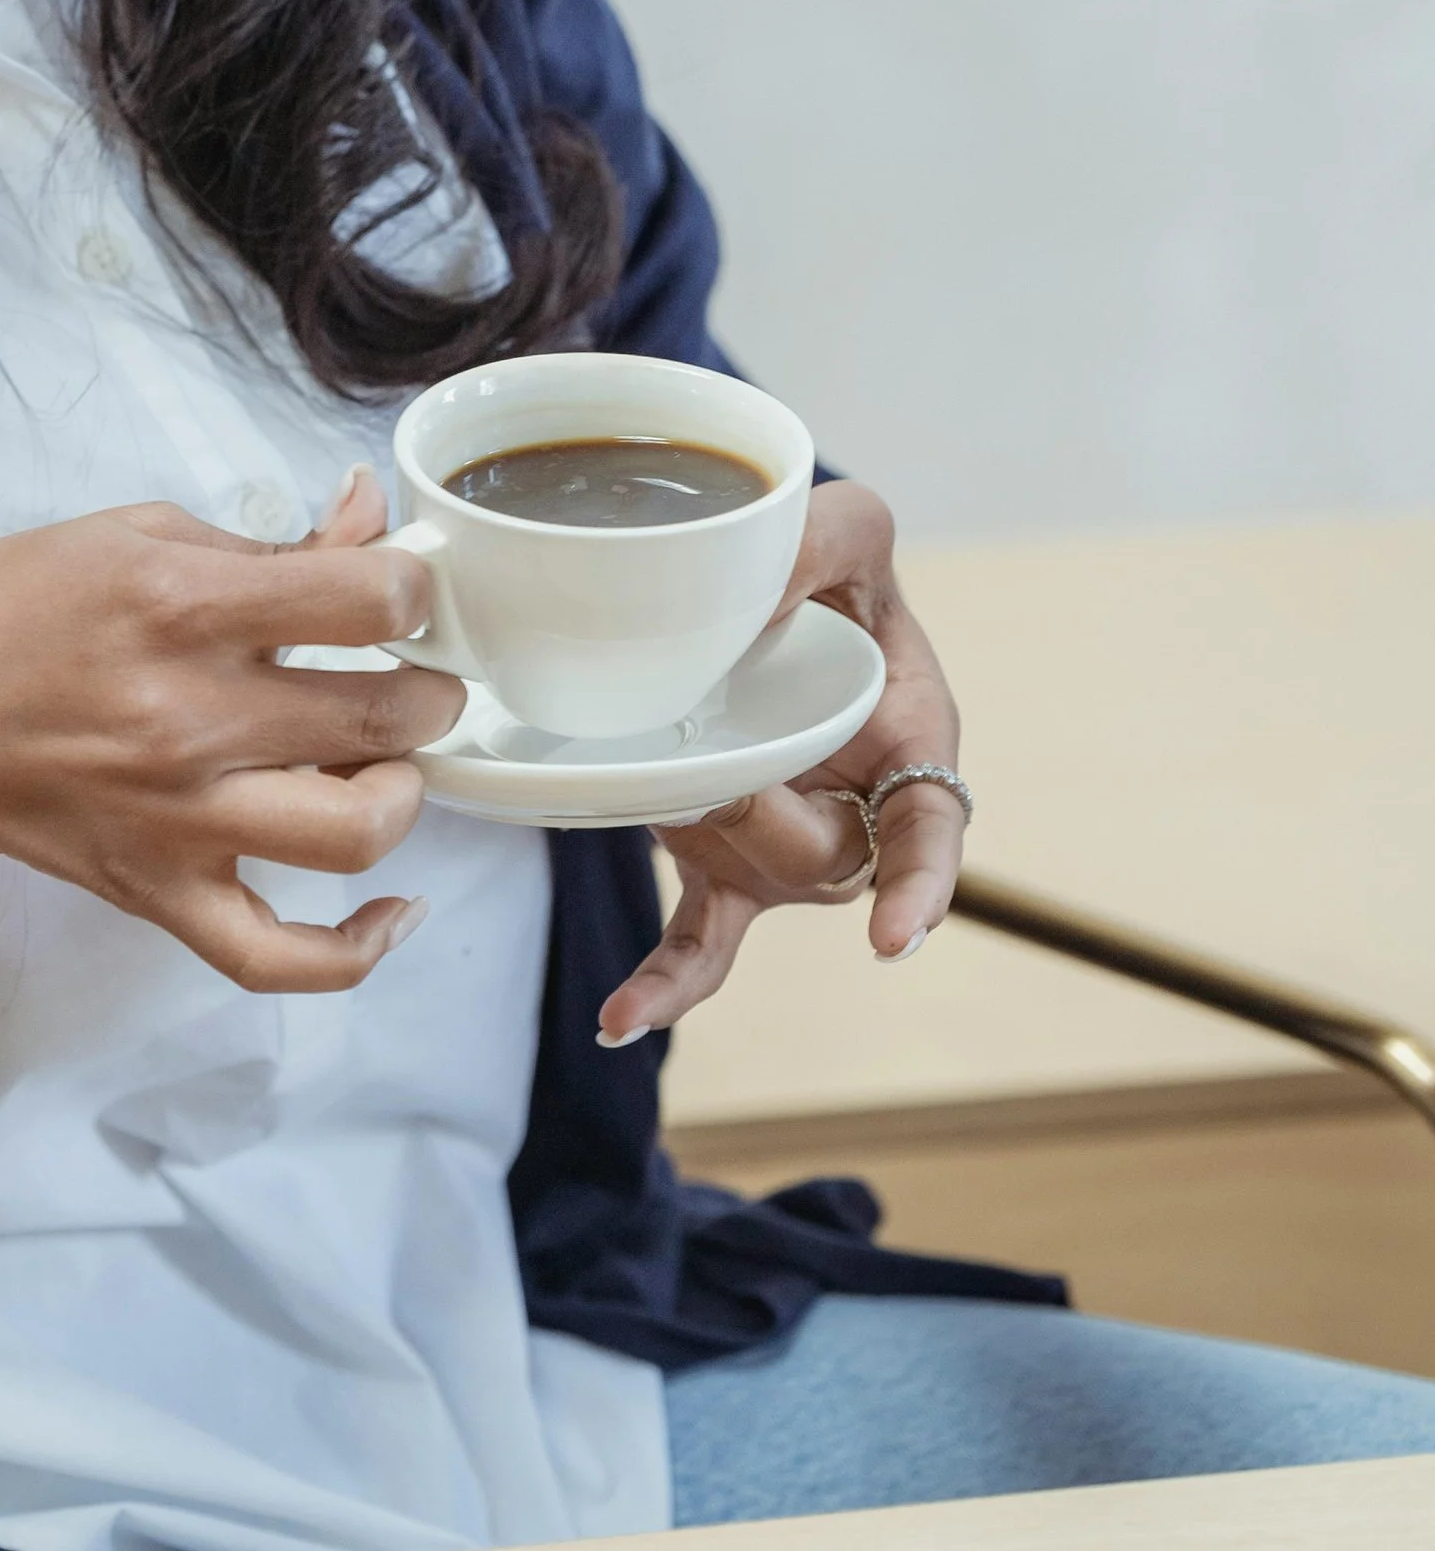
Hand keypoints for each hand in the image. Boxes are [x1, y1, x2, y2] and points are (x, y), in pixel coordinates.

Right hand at [0, 465, 460, 990]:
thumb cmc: (13, 615)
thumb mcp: (132, 534)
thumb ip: (263, 539)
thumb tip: (367, 515)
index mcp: (182, 608)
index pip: (364, 598)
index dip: (411, 588)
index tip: (401, 592)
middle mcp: (191, 719)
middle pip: (382, 716)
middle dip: (429, 689)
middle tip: (413, 676)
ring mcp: (180, 820)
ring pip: (354, 833)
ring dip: (401, 792)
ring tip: (385, 762)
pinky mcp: (163, 894)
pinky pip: (277, 956)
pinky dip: (354, 950)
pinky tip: (393, 909)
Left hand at [596, 477, 963, 1048]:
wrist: (765, 592)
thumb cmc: (830, 569)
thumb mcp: (851, 527)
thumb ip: (825, 538)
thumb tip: (753, 595)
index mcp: (911, 743)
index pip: (932, 832)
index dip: (920, 888)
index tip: (893, 937)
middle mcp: (857, 813)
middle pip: (827, 862)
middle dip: (767, 818)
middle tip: (721, 760)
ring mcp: (784, 849)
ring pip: (759, 885)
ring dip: (713, 841)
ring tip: (673, 784)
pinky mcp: (719, 863)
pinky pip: (702, 947)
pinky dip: (663, 987)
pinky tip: (618, 1024)